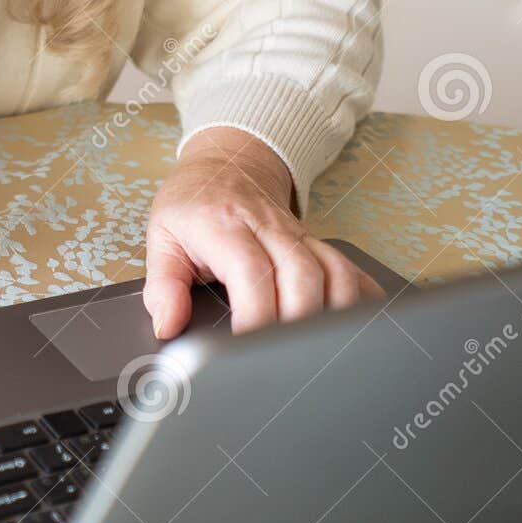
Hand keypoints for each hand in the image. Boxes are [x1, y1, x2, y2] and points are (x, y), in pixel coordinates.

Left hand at [143, 127, 383, 338]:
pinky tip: (356, 326)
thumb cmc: (192, 203)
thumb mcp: (161, 236)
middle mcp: (268, 228)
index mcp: (225, 226)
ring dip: (333, 315)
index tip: (247, 349)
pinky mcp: (317, 244)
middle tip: (282, 359)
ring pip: (335, 272)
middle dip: (298, 323)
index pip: (251, 271)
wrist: (225, 163)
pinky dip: (360, 299)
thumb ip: (162, 285)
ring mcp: (298, 235)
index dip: (256, 315)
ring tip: (317, 351)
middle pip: (302, 275)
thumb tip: (168, 325)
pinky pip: (350, 269)